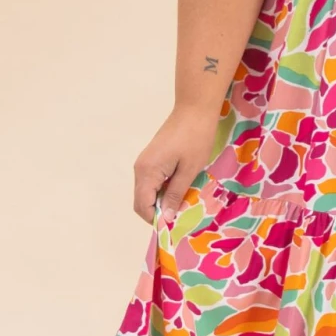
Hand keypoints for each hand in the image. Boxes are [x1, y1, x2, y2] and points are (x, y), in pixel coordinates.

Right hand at [134, 105, 221, 223]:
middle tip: (180, 216)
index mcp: (147, 172)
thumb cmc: (195, 138)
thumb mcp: (189, 169)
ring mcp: (144, 162)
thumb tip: (167, 217)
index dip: (156, 219)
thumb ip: (176, 194)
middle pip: (141, 201)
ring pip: (147, 192)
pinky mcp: (152, 158)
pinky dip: (162, 190)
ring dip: (161, 201)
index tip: (174, 226)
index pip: (142, 206)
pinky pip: (151, 182)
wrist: (194, 109)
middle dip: (158, 212)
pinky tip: (179, 189)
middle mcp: (140, 168)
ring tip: (182, 204)